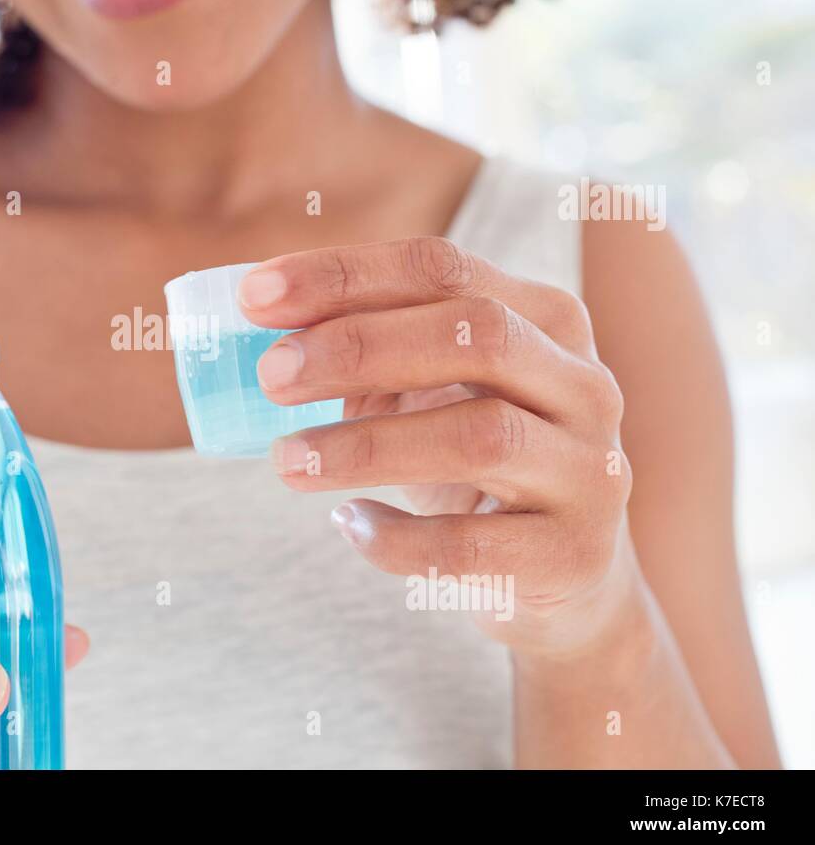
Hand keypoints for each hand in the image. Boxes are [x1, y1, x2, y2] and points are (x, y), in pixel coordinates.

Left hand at [239, 236, 641, 656]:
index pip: (443, 269)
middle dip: (360, 347)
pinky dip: (397, 536)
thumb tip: (259, 332)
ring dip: (366, 446)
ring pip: (480, 438)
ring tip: (287, 459)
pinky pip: (472, 545)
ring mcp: (590, 470)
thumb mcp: (432, 392)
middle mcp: (583, 384)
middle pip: (477, 335)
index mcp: (544, 320)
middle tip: (270, 374)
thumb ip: (366, 353)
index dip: (344, 275)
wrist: (563, 576)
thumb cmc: (474, 463)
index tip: (254, 295)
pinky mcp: (571, 555)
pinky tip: (350, 524)